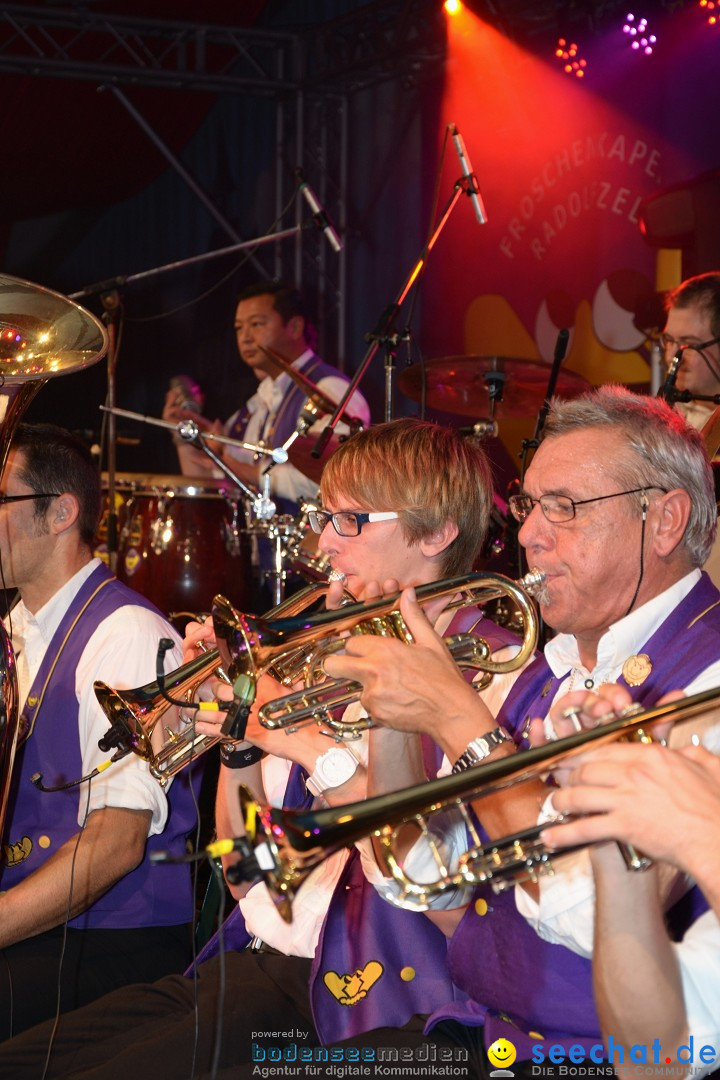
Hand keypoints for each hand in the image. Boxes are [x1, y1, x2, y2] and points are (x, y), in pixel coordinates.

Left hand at [323, 586, 488, 749]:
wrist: (452, 712)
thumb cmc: (444, 678)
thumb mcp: (431, 642)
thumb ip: (414, 616)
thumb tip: (408, 594)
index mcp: (385, 649)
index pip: (351, 643)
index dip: (356, 647)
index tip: (362, 651)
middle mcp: (373, 671)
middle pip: (333, 665)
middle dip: (337, 666)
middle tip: (348, 668)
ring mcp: (372, 694)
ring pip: (353, 688)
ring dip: (365, 688)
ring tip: (391, 688)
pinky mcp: (375, 713)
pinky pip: (367, 706)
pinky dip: (378, 705)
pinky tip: (397, 701)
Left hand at [540, 741, 719, 879]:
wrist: (718, 840)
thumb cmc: (716, 808)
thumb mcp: (708, 768)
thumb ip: (691, 754)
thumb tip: (685, 749)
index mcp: (652, 756)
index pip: (606, 748)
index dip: (584, 754)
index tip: (575, 759)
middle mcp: (635, 773)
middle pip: (587, 768)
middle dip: (570, 775)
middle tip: (561, 780)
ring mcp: (628, 799)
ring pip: (580, 794)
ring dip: (561, 800)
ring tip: (555, 804)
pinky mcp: (624, 826)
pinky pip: (585, 827)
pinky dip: (564, 833)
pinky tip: (551, 837)